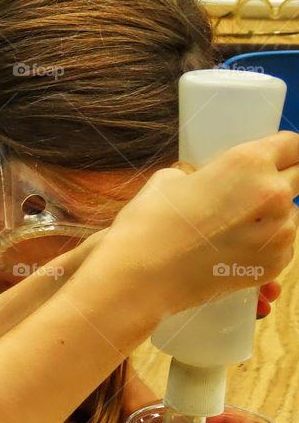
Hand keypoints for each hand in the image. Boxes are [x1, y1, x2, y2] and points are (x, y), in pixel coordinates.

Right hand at [94, 132, 298, 316]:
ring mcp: (278, 234)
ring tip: (235, 229)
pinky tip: (234, 250)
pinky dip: (266, 248)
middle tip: (252, 196)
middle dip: (281, 182)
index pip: (294, 144)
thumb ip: (204, 176)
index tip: (278, 158)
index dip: (285, 150)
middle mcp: (273, 194)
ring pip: (293, 216)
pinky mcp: (273, 266)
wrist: (138, 278)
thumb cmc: (147, 226)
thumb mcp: (169, 181)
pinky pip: (283, 248)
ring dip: (273, 218)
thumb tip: (210, 184)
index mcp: (248, 162)